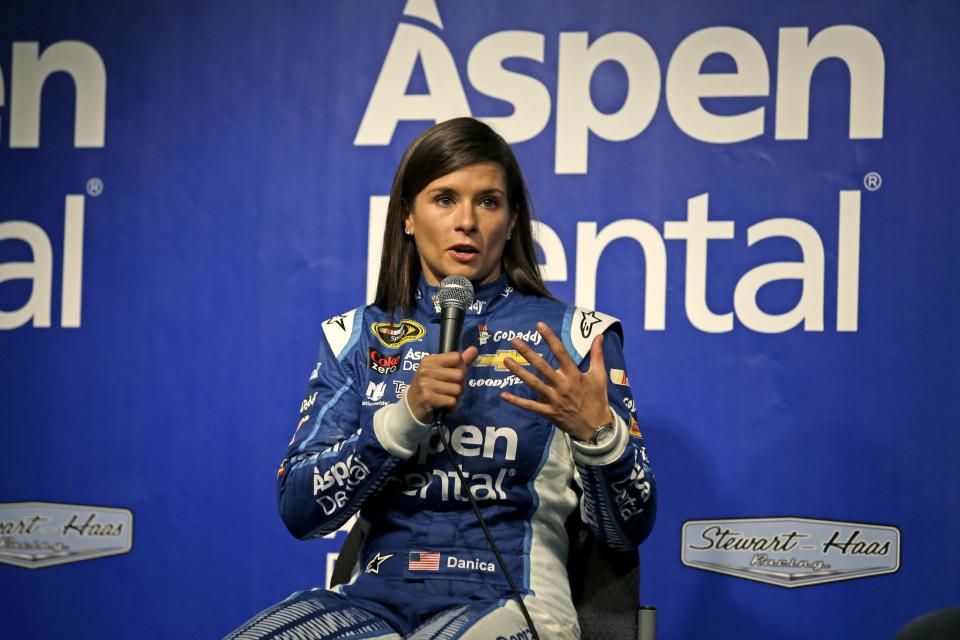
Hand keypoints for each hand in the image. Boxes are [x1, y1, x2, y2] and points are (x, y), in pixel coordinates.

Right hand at [405, 346, 478, 422]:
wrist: (412, 407)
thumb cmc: (429, 387)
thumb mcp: (440, 371)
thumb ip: (459, 361)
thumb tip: (474, 349)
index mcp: (429, 360)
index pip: (457, 357)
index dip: (461, 368)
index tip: (453, 375)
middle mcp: (426, 370)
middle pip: (460, 375)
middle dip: (459, 385)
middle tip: (449, 390)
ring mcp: (426, 384)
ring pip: (457, 389)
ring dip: (455, 397)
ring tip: (445, 398)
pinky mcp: (428, 398)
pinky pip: (452, 401)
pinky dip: (451, 407)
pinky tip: (443, 406)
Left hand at [500, 322, 611, 440]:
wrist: (597, 428)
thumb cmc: (597, 399)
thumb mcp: (600, 375)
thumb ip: (597, 355)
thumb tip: (599, 336)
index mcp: (574, 374)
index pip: (560, 352)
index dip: (549, 338)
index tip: (539, 325)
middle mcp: (562, 385)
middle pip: (542, 366)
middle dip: (527, 353)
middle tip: (514, 341)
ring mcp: (554, 399)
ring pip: (533, 384)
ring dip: (519, 372)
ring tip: (506, 360)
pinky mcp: (549, 412)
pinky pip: (530, 406)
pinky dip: (516, 401)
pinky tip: (503, 394)